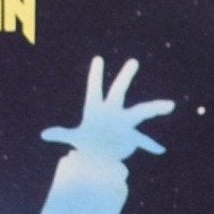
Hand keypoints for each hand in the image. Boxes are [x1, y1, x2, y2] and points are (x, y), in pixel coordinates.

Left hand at [41, 56, 175, 161]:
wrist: (101, 154)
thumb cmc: (87, 142)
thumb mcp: (74, 138)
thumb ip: (61, 133)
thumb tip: (44, 134)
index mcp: (96, 108)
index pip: (95, 88)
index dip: (96, 76)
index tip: (98, 59)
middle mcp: (112, 111)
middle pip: (119, 91)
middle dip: (125, 77)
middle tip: (133, 61)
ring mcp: (124, 122)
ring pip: (140, 112)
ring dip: (154, 108)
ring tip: (170, 105)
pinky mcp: (131, 137)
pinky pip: (143, 140)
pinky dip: (150, 146)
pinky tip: (160, 150)